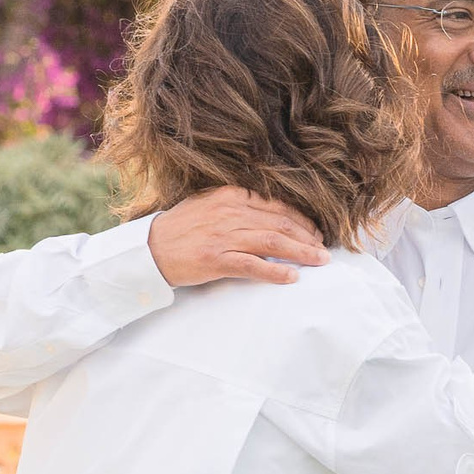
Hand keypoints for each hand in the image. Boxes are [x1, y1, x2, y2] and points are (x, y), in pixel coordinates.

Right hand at [146, 187, 329, 287]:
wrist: (150, 249)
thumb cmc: (181, 228)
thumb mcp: (209, 204)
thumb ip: (237, 203)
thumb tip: (270, 211)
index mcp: (231, 195)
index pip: (276, 205)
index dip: (301, 218)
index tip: (315, 230)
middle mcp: (230, 213)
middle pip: (280, 224)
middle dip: (307, 236)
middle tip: (324, 248)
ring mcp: (224, 237)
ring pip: (273, 243)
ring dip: (301, 252)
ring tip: (319, 261)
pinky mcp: (217, 260)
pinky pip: (253, 266)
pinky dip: (275, 272)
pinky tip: (292, 277)